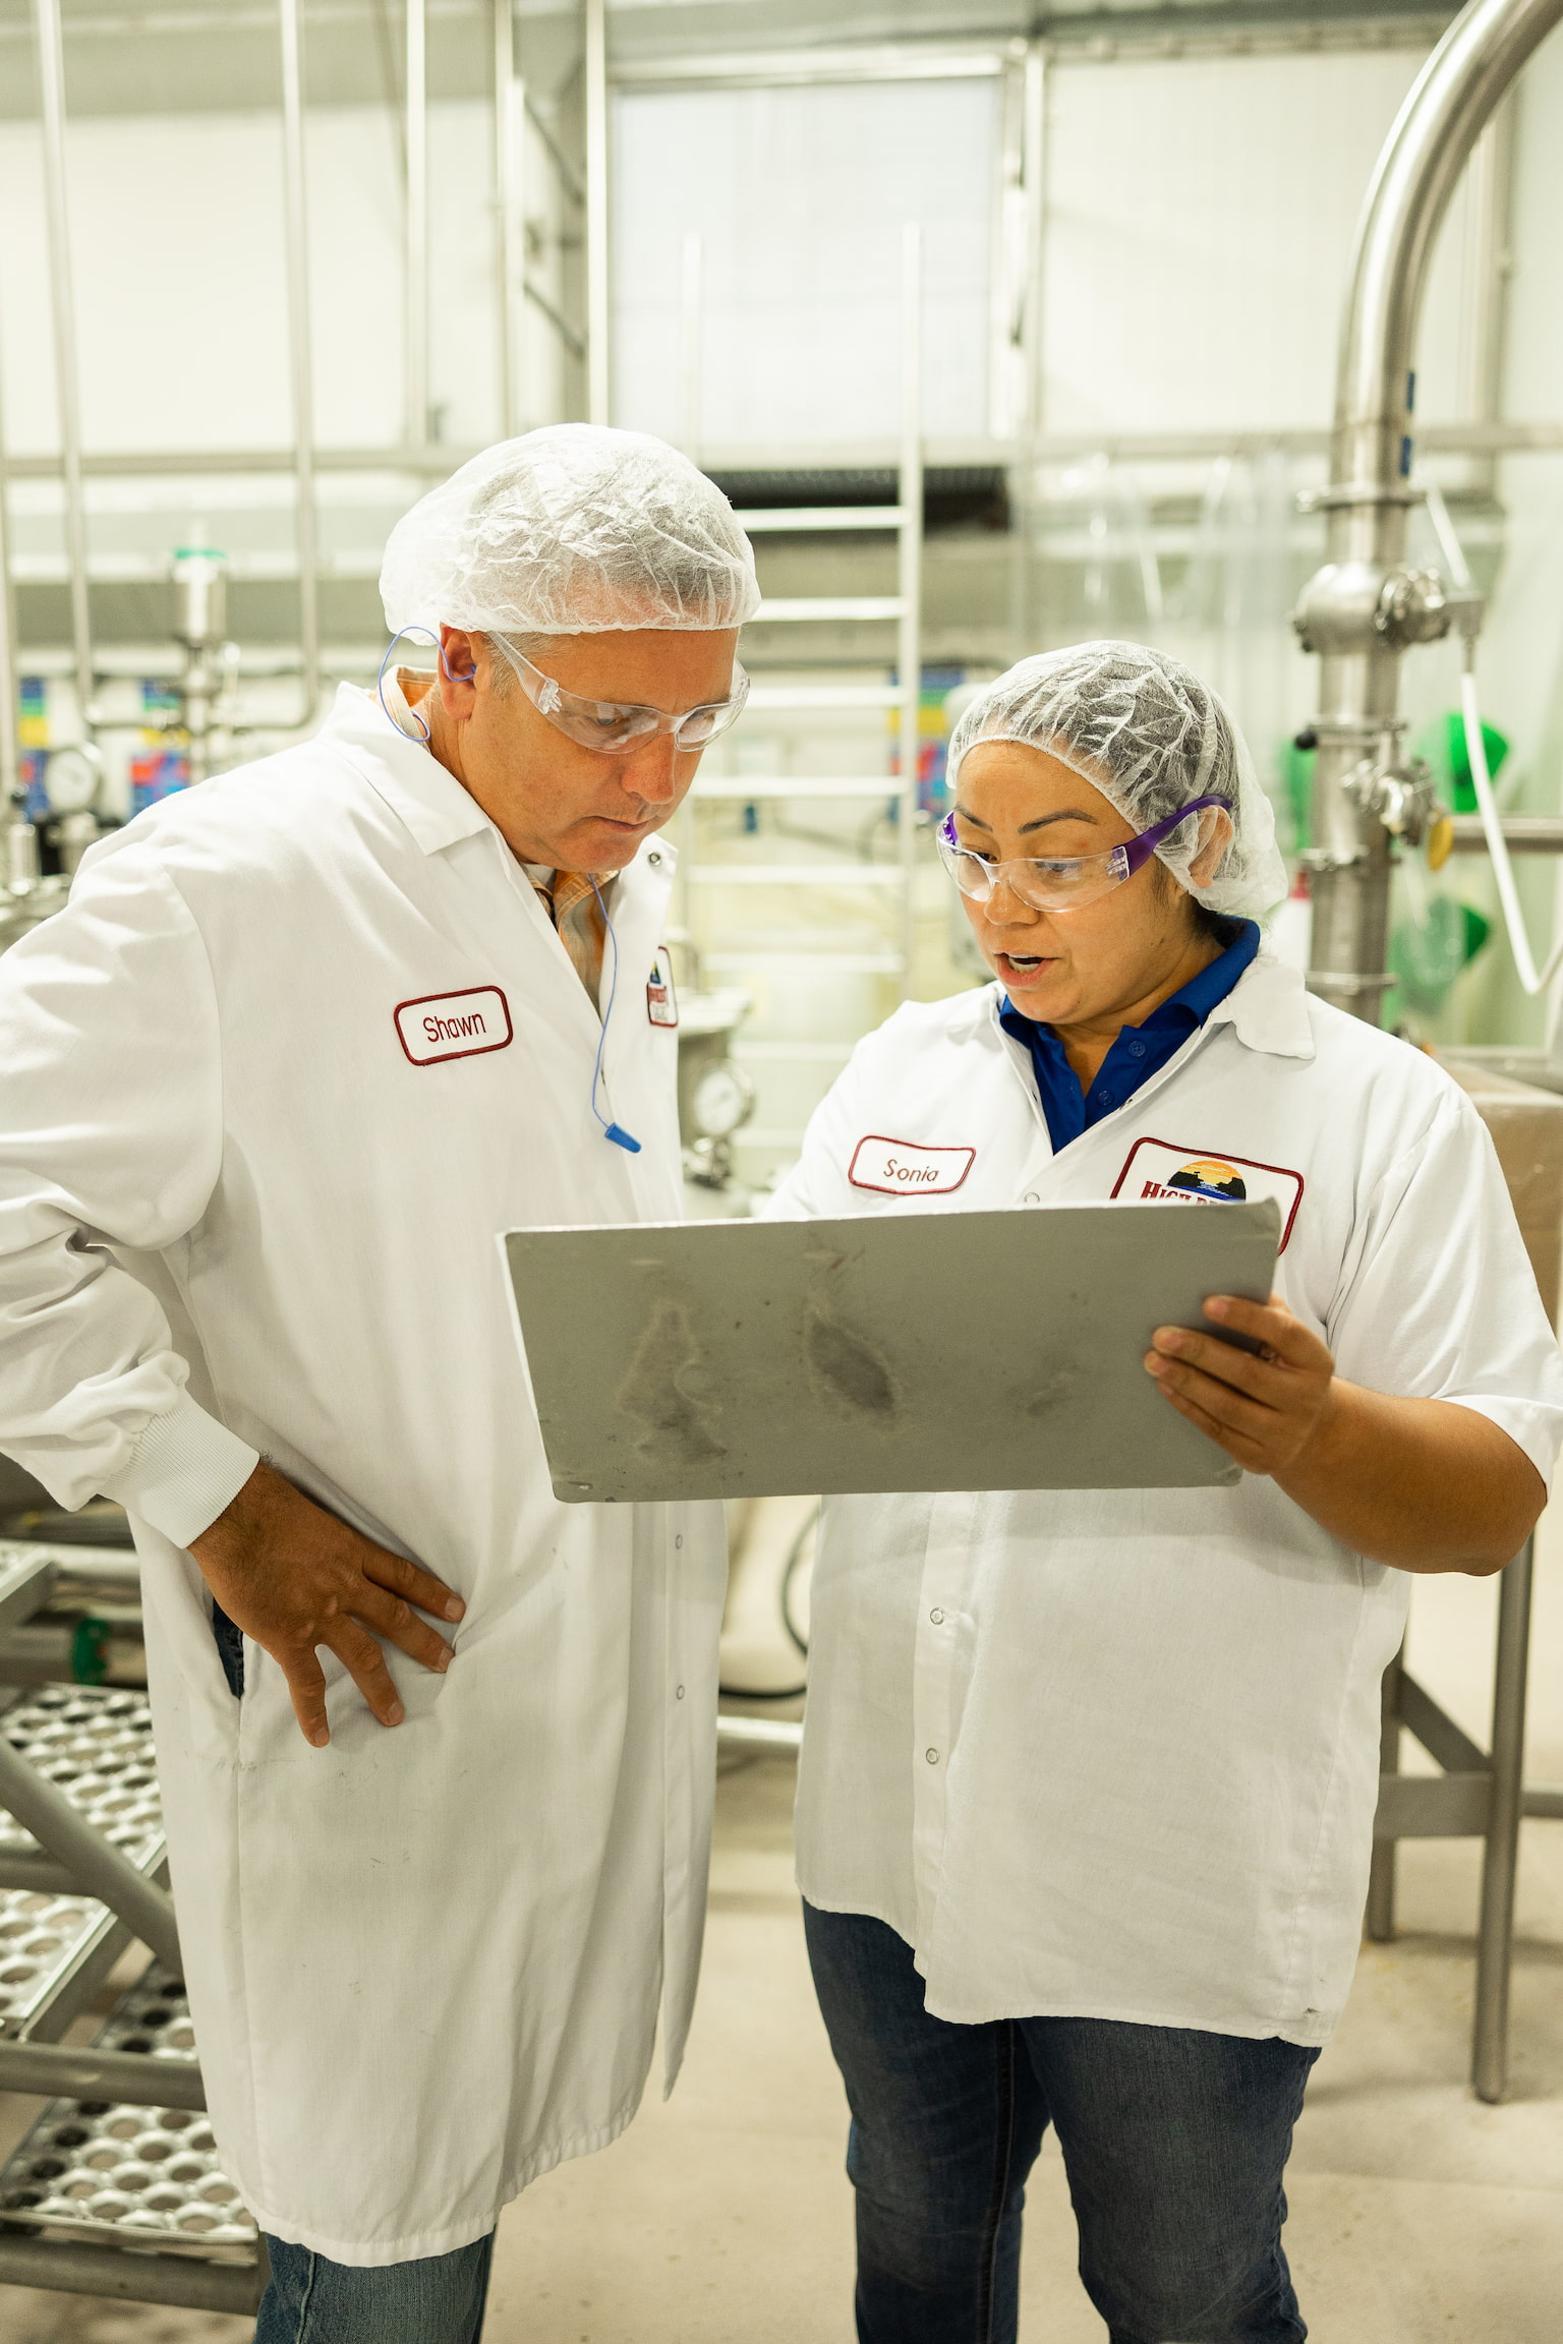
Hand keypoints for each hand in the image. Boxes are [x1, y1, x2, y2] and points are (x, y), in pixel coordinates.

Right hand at [189, 1461, 464, 1746]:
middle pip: (395, 1617)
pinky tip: (321, 1736)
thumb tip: (314, 1553)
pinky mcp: (289, 1636)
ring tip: (395, 1716)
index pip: (401, 1575)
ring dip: (381, 1688)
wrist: (234, 1514)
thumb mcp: (310, 1517)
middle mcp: (345, 1584)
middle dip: (423, 1642)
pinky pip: (306, 1682)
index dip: (431, 1592)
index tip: (456, 1608)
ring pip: (364, 1655)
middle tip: (446, 1663)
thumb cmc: (263, 1502)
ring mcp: (320, 1613)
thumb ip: (321, 1543)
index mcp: (351, 1551)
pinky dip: (314, 1712)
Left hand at [1144, 1293, 1335, 1476]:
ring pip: (1227, 1406)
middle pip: (1247, 1373)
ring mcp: (1283, 1433)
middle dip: (1200, 1352)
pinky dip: (1188, 1406)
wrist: (1313, 1433)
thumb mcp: (1292, 1343)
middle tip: (1162, 1335)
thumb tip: (1224, 1280)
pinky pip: (1217, 1430)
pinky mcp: (1259, 1457)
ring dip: (1185, 1381)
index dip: (1246, 1317)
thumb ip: (1268, 1314)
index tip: (1208, 1302)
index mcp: (1315, 1361)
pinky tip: (1165, 1386)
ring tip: (1153, 1360)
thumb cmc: (1289, 1370)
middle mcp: (1304, 1399)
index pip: (1284, 1334)